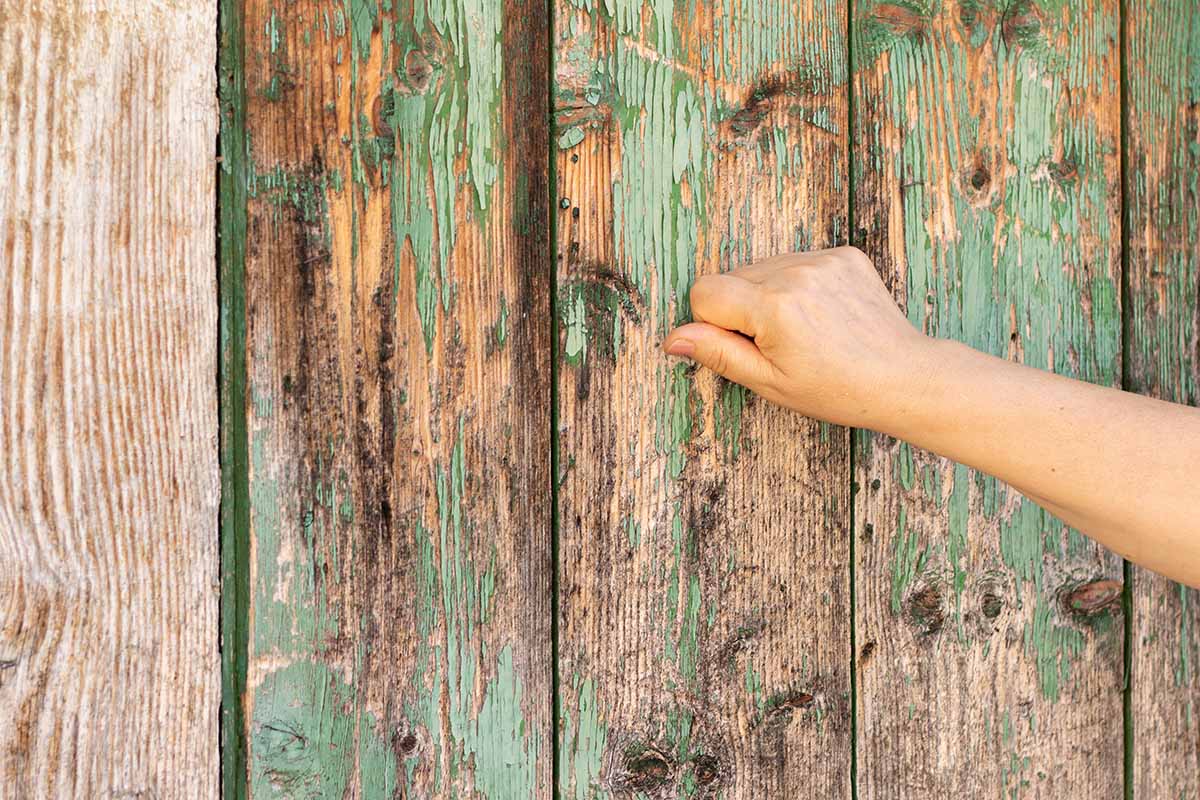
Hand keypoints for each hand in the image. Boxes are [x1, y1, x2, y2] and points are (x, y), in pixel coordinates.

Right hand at [662, 246, 931, 429]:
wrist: (902, 377)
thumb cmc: (837, 389)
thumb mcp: (769, 383)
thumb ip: (717, 354)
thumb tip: (673, 339)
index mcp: (772, 308)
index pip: (704, 292)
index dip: (713, 325)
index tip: (744, 346)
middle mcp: (795, 273)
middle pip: (731, 277)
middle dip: (741, 310)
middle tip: (778, 344)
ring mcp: (822, 259)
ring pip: (762, 267)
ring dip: (767, 294)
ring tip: (802, 329)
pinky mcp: (843, 254)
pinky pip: (796, 261)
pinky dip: (798, 284)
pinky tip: (821, 313)